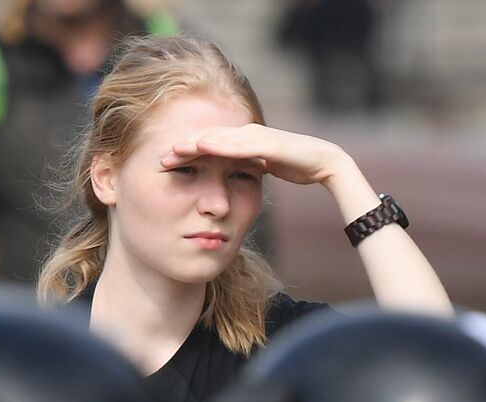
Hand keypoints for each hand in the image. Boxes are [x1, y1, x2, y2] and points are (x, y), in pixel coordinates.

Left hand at [160, 123, 349, 186]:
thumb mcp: (264, 171)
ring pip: (220, 138)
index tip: (166, 165)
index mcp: (244, 144)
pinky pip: (239, 144)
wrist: (324, 162)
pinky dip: (220, 145)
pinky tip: (203, 148)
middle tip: (160, 156)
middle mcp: (247, 135)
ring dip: (196, 143)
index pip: (210, 149)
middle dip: (184, 147)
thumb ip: (248, 171)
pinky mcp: (267, 142)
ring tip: (175, 149)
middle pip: (209, 140)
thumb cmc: (297, 166)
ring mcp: (256, 136)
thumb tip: (233, 181)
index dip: (188, 155)